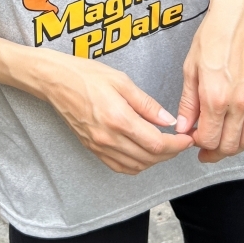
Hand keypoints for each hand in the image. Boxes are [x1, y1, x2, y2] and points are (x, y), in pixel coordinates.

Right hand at [40, 50, 194, 173]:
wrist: (56, 81)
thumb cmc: (87, 75)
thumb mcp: (122, 82)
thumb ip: (147, 104)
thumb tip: (169, 120)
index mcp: (119, 119)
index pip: (156, 143)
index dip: (177, 144)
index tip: (187, 138)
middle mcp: (108, 138)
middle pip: (149, 158)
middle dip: (170, 153)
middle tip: (180, 142)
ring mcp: (99, 146)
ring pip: (136, 166)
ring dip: (154, 161)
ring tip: (164, 146)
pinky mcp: (92, 149)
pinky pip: (119, 167)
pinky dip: (136, 165)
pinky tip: (143, 153)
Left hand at [175, 0, 243, 162]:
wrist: (237, 15)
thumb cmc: (212, 36)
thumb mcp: (190, 68)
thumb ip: (188, 103)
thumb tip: (183, 127)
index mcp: (216, 97)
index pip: (209, 139)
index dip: (197, 143)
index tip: (191, 137)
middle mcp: (240, 103)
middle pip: (229, 146)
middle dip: (213, 151)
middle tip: (202, 147)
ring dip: (233, 147)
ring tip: (220, 142)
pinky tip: (241, 135)